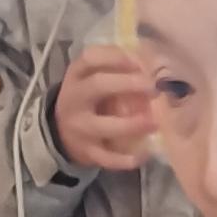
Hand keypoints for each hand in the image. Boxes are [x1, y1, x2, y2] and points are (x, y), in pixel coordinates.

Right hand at [52, 46, 154, 172]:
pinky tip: (145, 154)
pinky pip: (107, 158)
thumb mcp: (90, 78)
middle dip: (128, 84)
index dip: (115, 56)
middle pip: (98, 85)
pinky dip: (126, 159)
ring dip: (132, 124)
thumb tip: (150, 61)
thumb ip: (114, 68)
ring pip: (104, 125)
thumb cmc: (87, 99)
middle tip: (153, 88)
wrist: (60, 133)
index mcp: (76, 75)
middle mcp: (74, 99)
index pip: (90, 58)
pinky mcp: (86, 152)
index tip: (138, 61)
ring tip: (155, 122)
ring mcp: (79, 127)